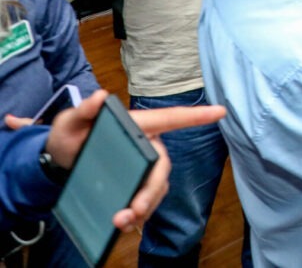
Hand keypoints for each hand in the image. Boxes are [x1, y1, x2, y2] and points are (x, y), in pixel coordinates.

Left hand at [5, 90, 224, 231]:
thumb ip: (83, 111)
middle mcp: (147, 145)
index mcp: (137, 126)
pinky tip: (125, 225)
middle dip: (151, 190)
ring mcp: (144, 167)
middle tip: (133, 211)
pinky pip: (148, 201)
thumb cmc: (70, 136)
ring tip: (122, 223)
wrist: (60, 162)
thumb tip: (98, 96)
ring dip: (144, 207)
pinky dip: (140, 215)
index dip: (195, 115)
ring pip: (157, 187)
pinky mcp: (138, 185)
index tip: (220, 112)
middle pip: (161, 167)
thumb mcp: (70, 122)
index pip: (169, 119)